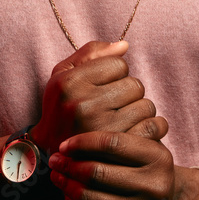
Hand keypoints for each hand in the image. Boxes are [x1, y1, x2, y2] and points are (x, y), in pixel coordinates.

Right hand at [31, 40, 158, 154]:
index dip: (115, 74)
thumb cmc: (60, 108)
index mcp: (70, 83)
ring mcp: (100, 129)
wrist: (49, 153)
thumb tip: (124, 45)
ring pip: (145, 106)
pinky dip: (146, 127)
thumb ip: (91, 54)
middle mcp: (83, 105)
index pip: (119, 64)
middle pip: (135, 85)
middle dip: (128, 92)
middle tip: (113, 104)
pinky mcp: (116, 150)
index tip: (104, 86)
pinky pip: (149, 127)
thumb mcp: (64, 75)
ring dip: (138, 110)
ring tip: (120, 118)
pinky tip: (130, 130)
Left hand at [47, 128, 175, 199]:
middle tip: (55, 160)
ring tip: (57, 175)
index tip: (65, 144)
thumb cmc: (147, 167)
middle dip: (69, 165)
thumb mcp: (142, 147)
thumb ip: (113, 141)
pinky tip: (67, 195)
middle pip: (97, 173)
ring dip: (66, 185)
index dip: (82, 142)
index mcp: (158, 158)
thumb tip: (68, 145)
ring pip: (89, 198)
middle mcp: (154, 186)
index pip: (111, 144)